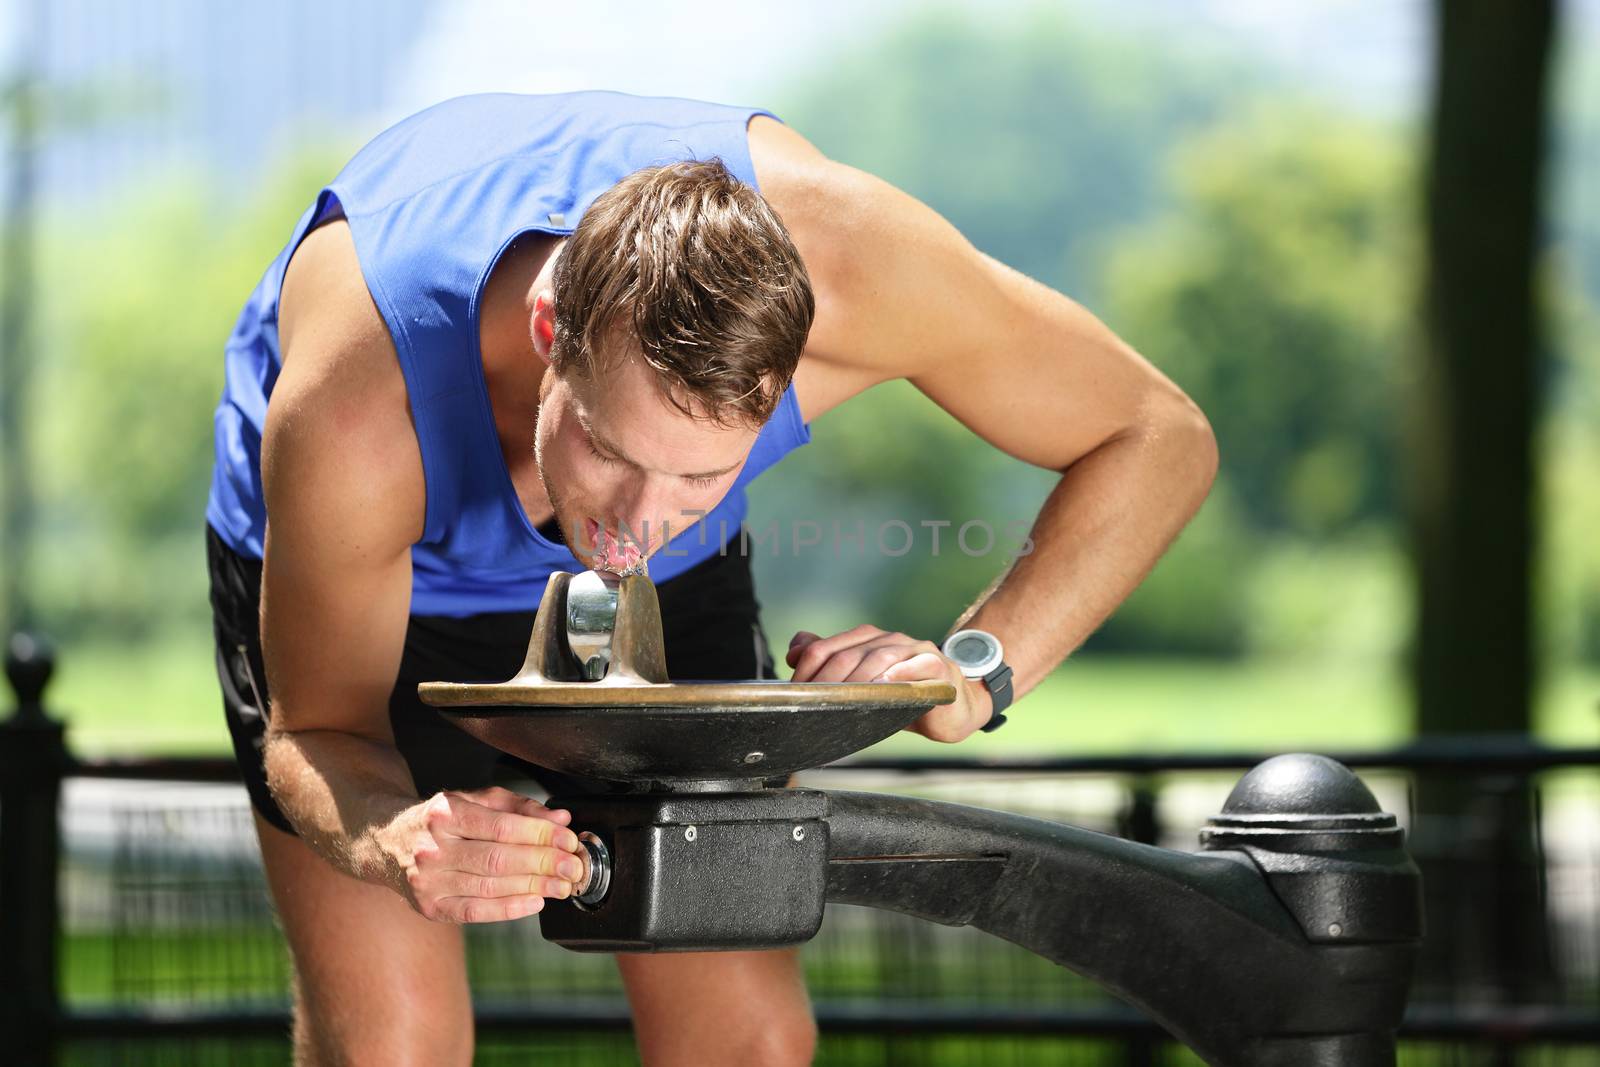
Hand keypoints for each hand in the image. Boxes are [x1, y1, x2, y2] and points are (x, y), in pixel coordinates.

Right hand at [378, 785, 585, 923]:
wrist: (386, 842)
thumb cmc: (440, 819)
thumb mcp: (475, 800)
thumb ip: (519, 808)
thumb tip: (560, 819)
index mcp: (445, 813)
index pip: (501, 826)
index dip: (541, 834)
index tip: (568, 839)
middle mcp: (432, 848)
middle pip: (498, 859)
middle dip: (544, 864)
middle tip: (573, 867)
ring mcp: (428, 881)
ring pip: (490, 887)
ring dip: (534, 888)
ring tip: (562, 886)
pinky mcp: (429, 907)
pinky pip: (476, 912)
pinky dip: (510, 909)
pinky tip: (535, 902)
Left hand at [785, 624, 992, 743]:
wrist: (951, 709)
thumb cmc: (903, 697)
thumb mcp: (864, 683)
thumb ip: (831, 662)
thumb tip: (794, 650)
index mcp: (867, 639)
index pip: (826, 647)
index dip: (807, 669)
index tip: (795, 694)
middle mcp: (889, 639)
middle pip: (849, 654)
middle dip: (827, 679)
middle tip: (814, 702)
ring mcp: (915, 650)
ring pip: (879, 657)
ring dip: (857, 679)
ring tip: (842, 698)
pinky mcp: (939, 666)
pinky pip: (916, 666)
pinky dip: (899, 673)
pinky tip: (885, 686)